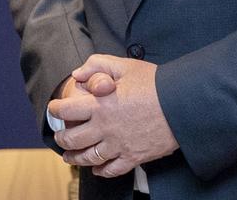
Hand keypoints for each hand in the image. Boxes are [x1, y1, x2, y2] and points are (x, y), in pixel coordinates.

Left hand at [49, 55, 178, 177]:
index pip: (67, 110)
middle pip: (73, 139)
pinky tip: (96, 168)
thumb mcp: (124, 66)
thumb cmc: (154, 83)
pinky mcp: (133, 157)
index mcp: (100, 105)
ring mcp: (118, 145)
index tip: (54, 108)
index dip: (56, 109)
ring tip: (70, 156)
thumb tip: (78, 74)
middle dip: (62, 138)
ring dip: (75, 158)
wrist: (182, 105)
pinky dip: (101, 171)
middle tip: (60, 135)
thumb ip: (97, 65)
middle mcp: (105, 128)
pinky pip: (111, 170)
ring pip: (88, 158)